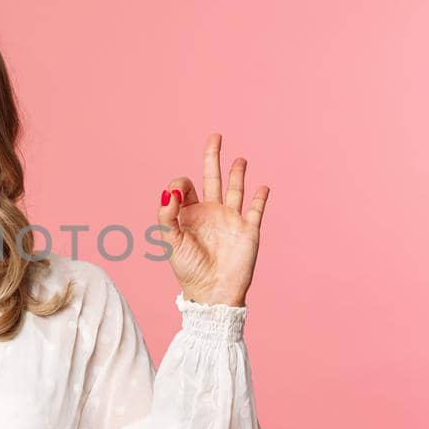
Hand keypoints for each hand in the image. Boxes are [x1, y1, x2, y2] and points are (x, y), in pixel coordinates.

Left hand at [156, 133, 269, 306]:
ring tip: (239, 159)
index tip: (178, 196)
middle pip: (211, 178)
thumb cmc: (188, 270)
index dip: (179, 184)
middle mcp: (210, 213)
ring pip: (235, 189)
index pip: (185, 186)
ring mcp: (230, 220)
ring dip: (237, 173)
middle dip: (212, 157)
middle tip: (215, 136)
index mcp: (189, 214)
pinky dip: (259, 197)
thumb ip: (166, 215)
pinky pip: (255, 209)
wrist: (212, 292)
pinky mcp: (248, 230)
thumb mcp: (169, 241)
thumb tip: (170, 190)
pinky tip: (262, 187)